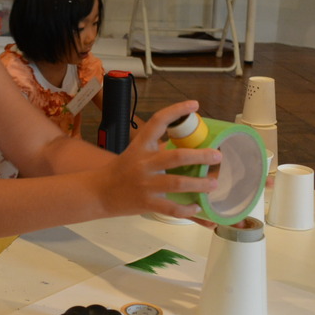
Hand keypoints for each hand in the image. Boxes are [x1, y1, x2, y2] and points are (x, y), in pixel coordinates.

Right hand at [95, 100, 220, 218]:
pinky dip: (186, 209)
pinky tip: (197, 206)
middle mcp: (143, 163)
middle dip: (200, 156)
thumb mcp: (135, 153)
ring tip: (214, 183)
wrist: (97, 193)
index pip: (158, 121)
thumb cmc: (120, 172)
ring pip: (176, 183)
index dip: (176, 111)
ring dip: (199, 184)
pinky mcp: (146, 203)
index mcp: (140, 146)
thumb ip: (157, 149)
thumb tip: (187, 146)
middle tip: (217, 155)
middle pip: (175, 157)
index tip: (194, 105)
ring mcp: (145, 184)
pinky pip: (171, 208)